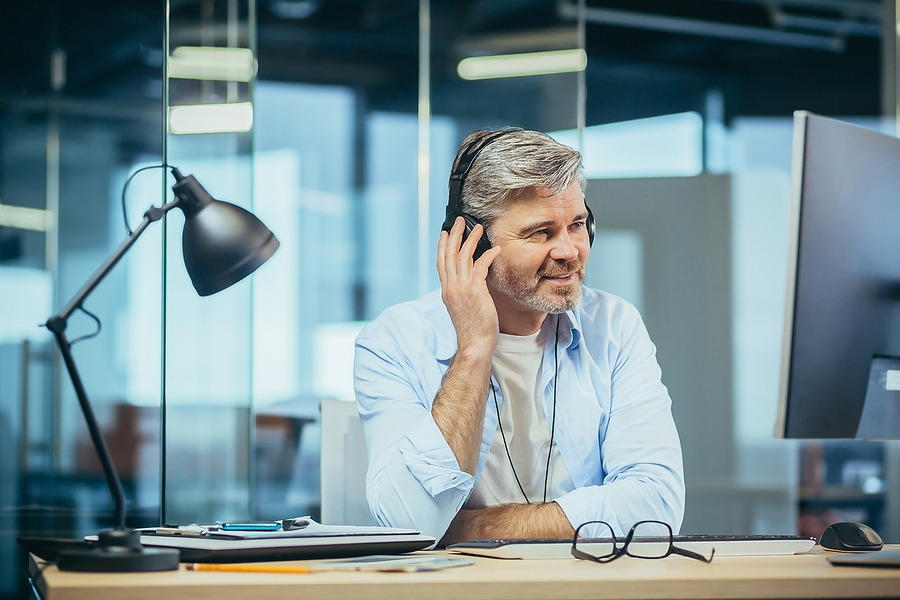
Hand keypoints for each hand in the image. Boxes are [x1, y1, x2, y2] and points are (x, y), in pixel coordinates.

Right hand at [437, 217, 501, 359]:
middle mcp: (451, 287)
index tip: (445, 233)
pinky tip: (495, 249)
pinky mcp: (474, 290)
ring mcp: (461, 288)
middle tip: (459, 221)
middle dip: (454, 235)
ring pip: (463, 256)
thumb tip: (471, 282)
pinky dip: (488, 255)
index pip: (441, 263)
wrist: (474, 344)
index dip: (442, 246)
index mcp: (447, 291)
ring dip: (471, 240)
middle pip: (449, 254)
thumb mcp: (462, 308)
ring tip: (478, 228)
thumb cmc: (472, 330)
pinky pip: (480, 266)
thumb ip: (463, 292)